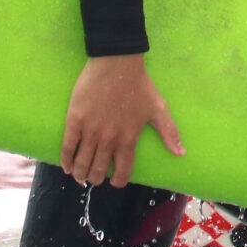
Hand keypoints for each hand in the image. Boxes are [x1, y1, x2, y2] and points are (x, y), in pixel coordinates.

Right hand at [61, 53, 184, 186]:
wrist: (116, 64)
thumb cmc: (139, 85)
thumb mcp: (158, 109)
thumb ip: (169, 133)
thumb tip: (181, 153)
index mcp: (129, 139)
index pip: (123, 171)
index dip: (119, 181)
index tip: (115, 182)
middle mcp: (108, 140)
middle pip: (99, 170)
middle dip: (97, 179)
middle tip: (96, 179)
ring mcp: (90, 131)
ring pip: (82, 163)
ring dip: (81, 174)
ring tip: (81, 177)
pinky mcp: (75, 121)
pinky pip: (67, 147)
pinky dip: (66, 161)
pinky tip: (66, 167)